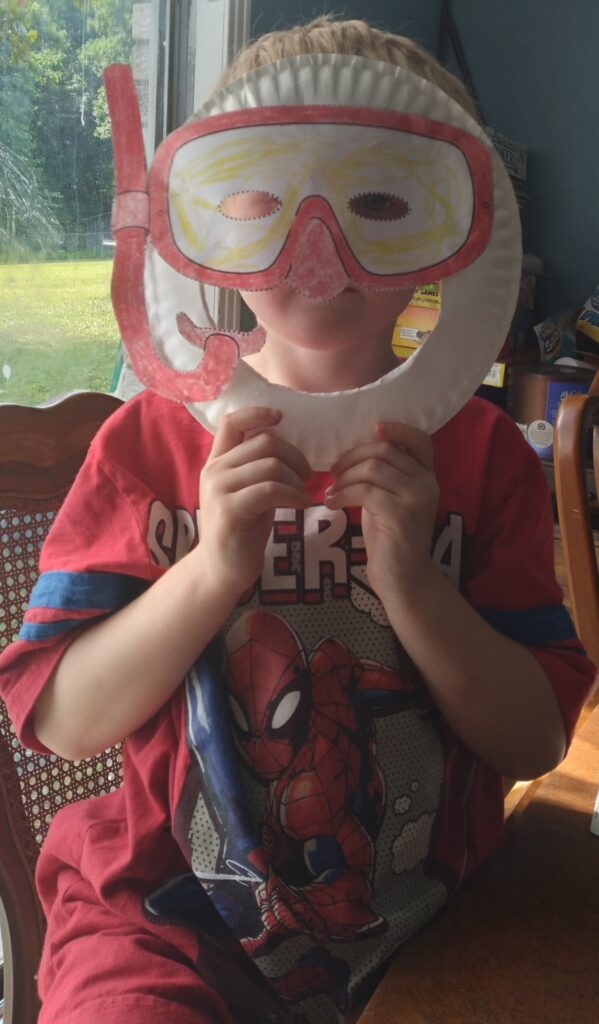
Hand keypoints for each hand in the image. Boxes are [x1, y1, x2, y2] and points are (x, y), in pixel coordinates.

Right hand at [197, 407, 311, 596]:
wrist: (222, 570)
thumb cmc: (242, 529)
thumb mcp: (249, 490)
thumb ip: (257, 466)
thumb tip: (285, 442)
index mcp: (217, 462)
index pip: (231, 422)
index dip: (257, 413)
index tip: (280, 418)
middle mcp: (214, 471)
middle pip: (264, 442)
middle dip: (295, 455)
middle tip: (308, 474)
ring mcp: (219, 490)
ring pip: (270, 465)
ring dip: (297, 479)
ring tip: (303, 494)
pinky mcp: (230, 511)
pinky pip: (270, 489)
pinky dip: (294, 495)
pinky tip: (302, 505)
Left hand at [325, 422, 438, 601]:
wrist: (404, 579)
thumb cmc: (390, 539)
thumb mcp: (388, 499)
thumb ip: (383, 475)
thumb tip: (354, 450)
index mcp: (427, 476)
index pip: (420, 440)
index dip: (396, 429)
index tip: (372, 429)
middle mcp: (427, 483)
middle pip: (384, 450)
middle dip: (352, 457)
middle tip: (333, 471)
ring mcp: (416, 498)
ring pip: (372, 469)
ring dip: (344, 477)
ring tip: (331, 491)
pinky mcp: (401, 514)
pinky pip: (364, 490)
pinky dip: (342, 494)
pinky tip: (332, 504)